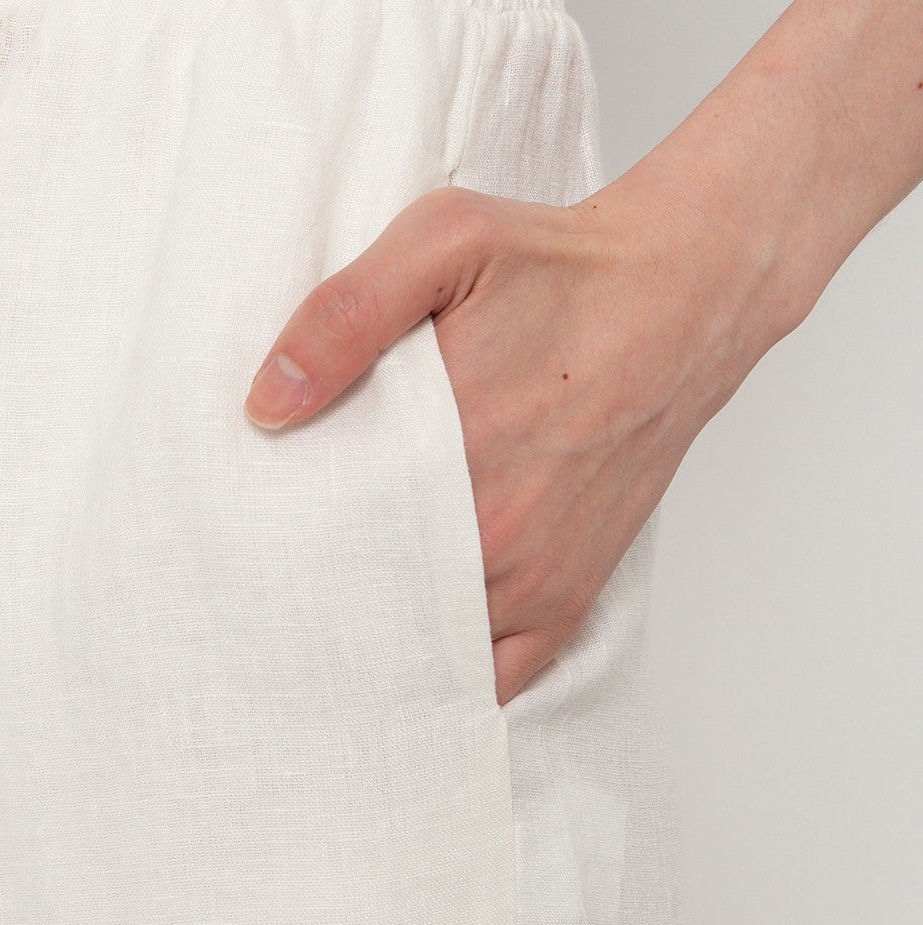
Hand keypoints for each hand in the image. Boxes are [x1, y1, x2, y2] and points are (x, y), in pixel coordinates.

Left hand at [244, 176, 781, 705]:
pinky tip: (411, 671)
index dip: (277, 559)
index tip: (240, 559)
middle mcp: (496, 533)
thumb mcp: (443, 244)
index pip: (328, 544)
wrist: (684, 295)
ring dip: (378, 650)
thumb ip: (345, 315)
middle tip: (263, 607)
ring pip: (429, 651)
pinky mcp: (570, 592)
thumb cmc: (563, 267)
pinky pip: (502, 676)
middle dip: (317, 611)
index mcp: (452, 452)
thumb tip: (266, 404)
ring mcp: (537, 575)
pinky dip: (455, 680)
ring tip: (323, 641)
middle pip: (370, 608)